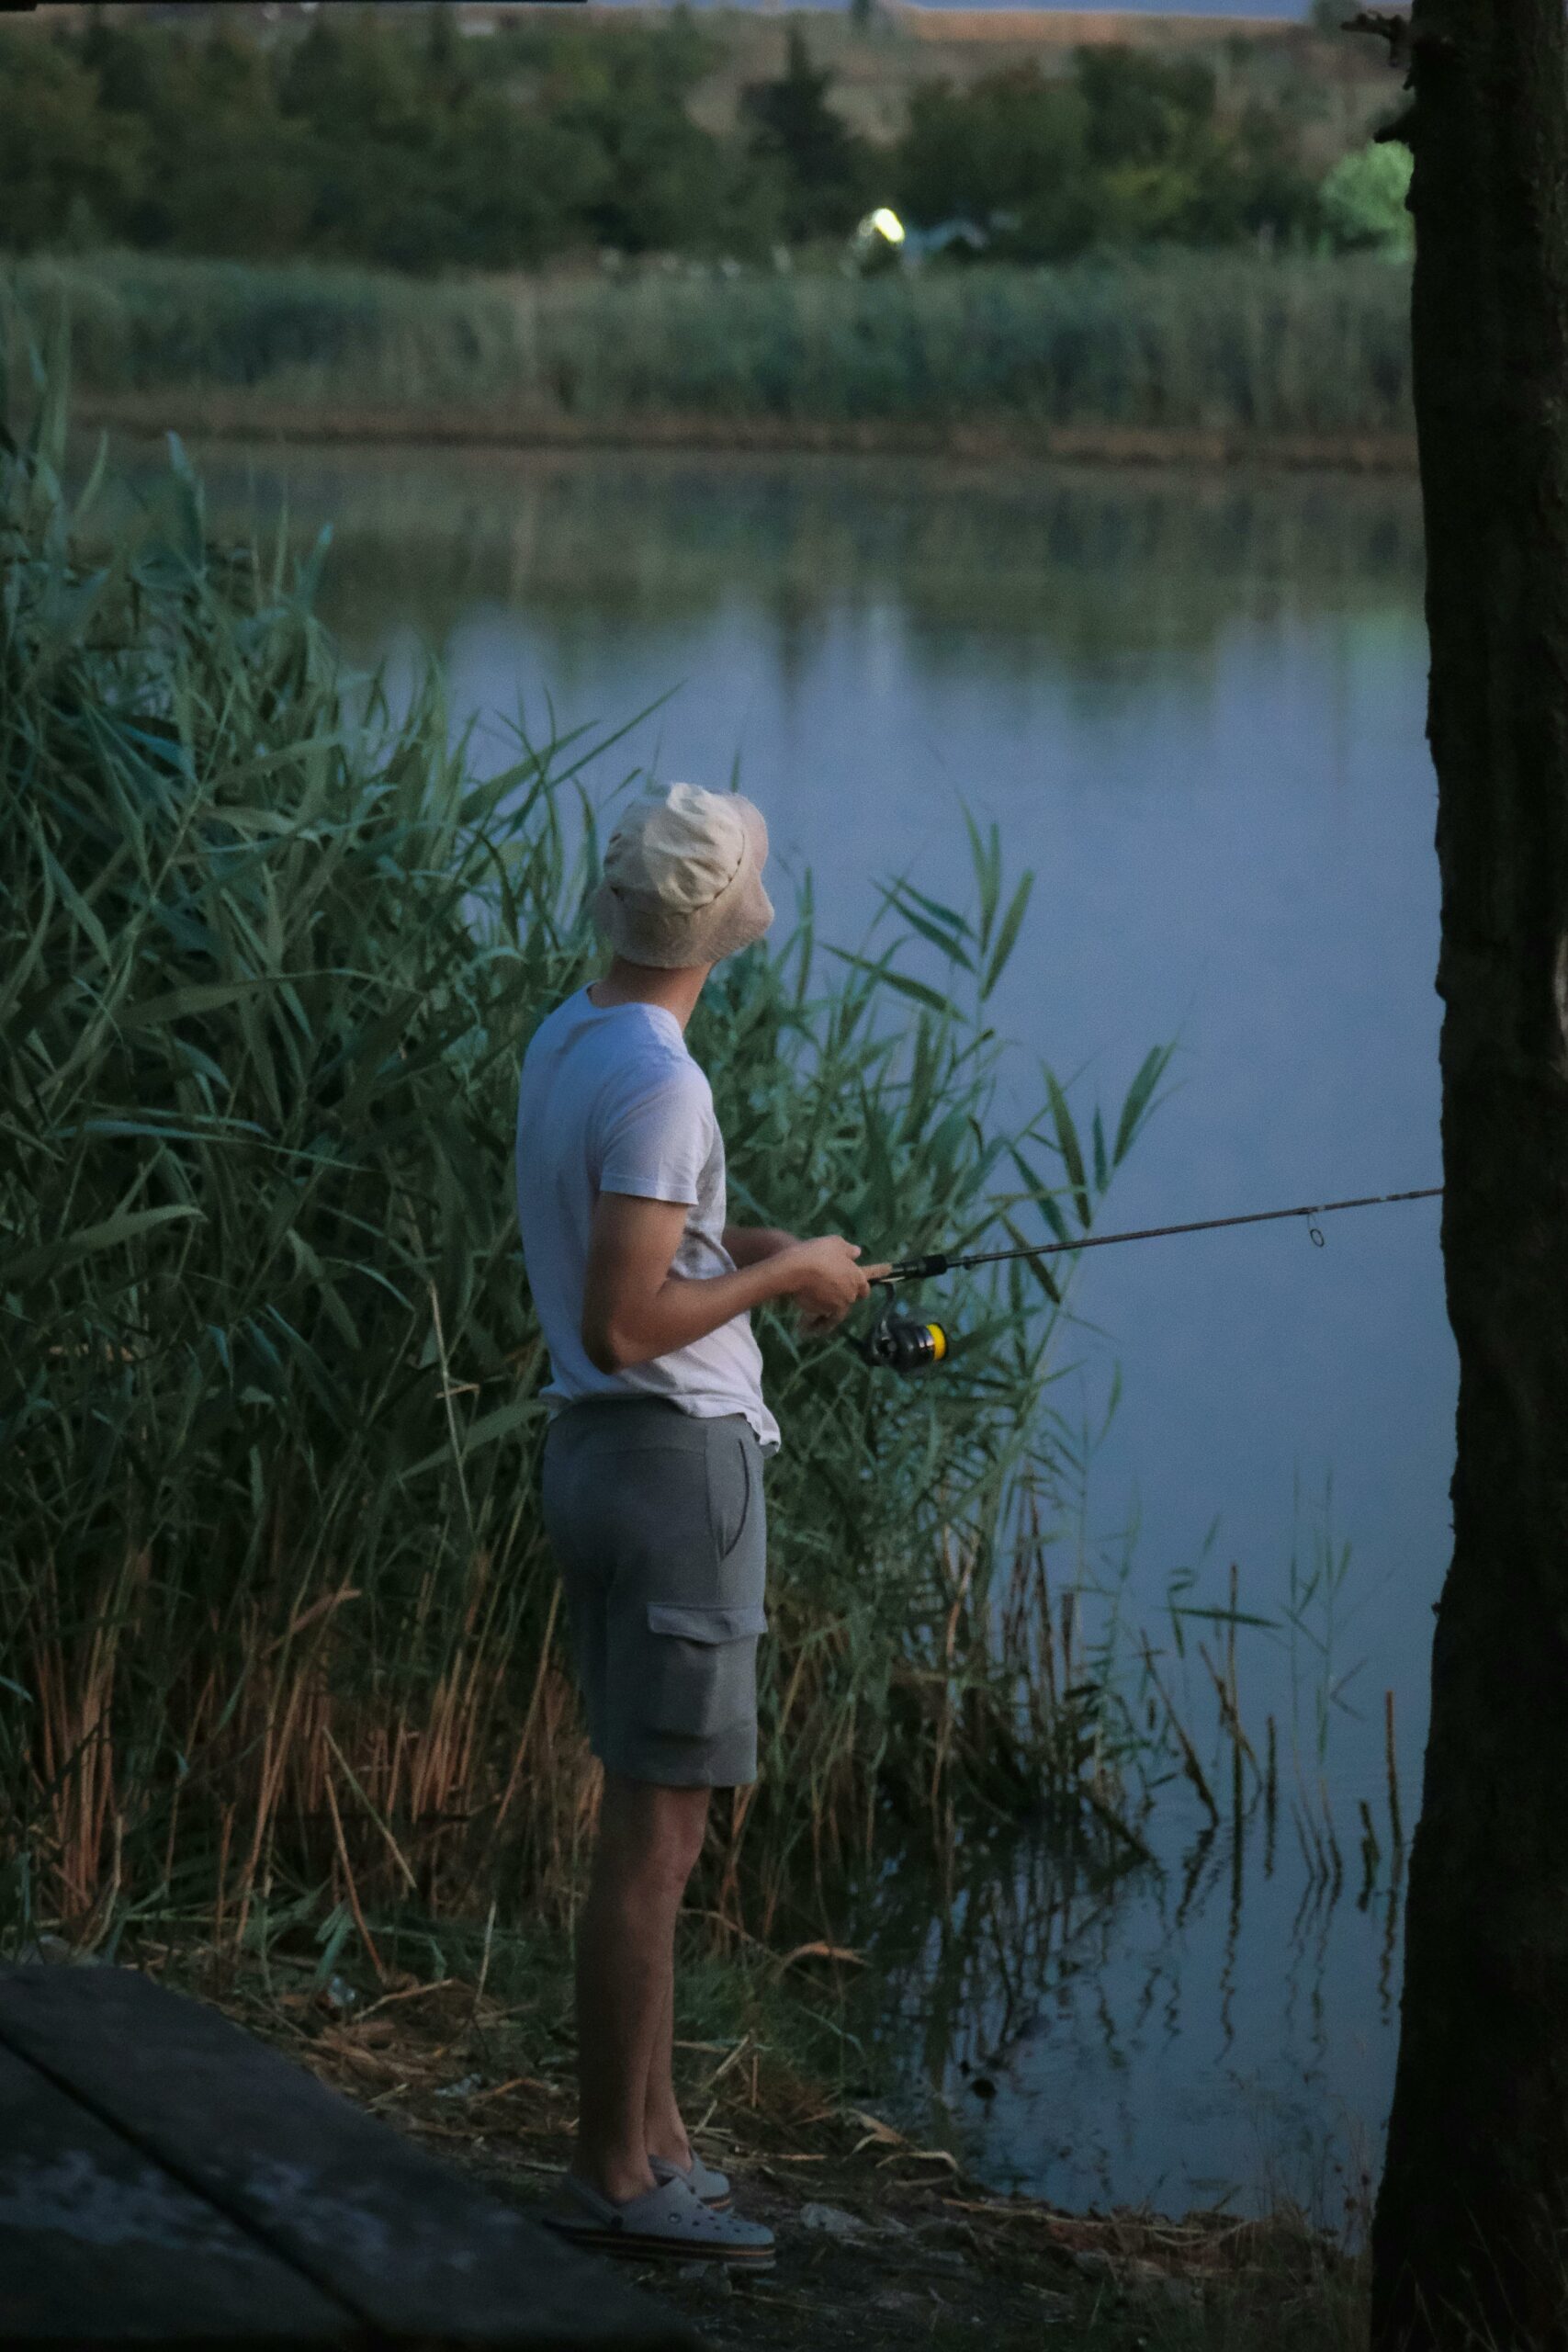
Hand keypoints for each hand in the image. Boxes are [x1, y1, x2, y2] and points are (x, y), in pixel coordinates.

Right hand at [775, 1237, 891, 1333]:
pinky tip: (805, 1326)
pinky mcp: (819, 1312)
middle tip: (835, 1295)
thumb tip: (857, 1253)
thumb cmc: (819, 1253)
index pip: (865, 1289)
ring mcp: (834, 1306)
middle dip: (844, 1298)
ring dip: (830, 1314)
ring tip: (819, 1322)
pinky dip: (815, 1322)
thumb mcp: (836, 1243)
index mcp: (857, 1278)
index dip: (862, 1288)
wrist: (795, 1269)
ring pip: (835, 1312)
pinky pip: (819, 1318)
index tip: (862, 1291)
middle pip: (850, 1300)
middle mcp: (849, 1295)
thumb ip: (848, 1250)